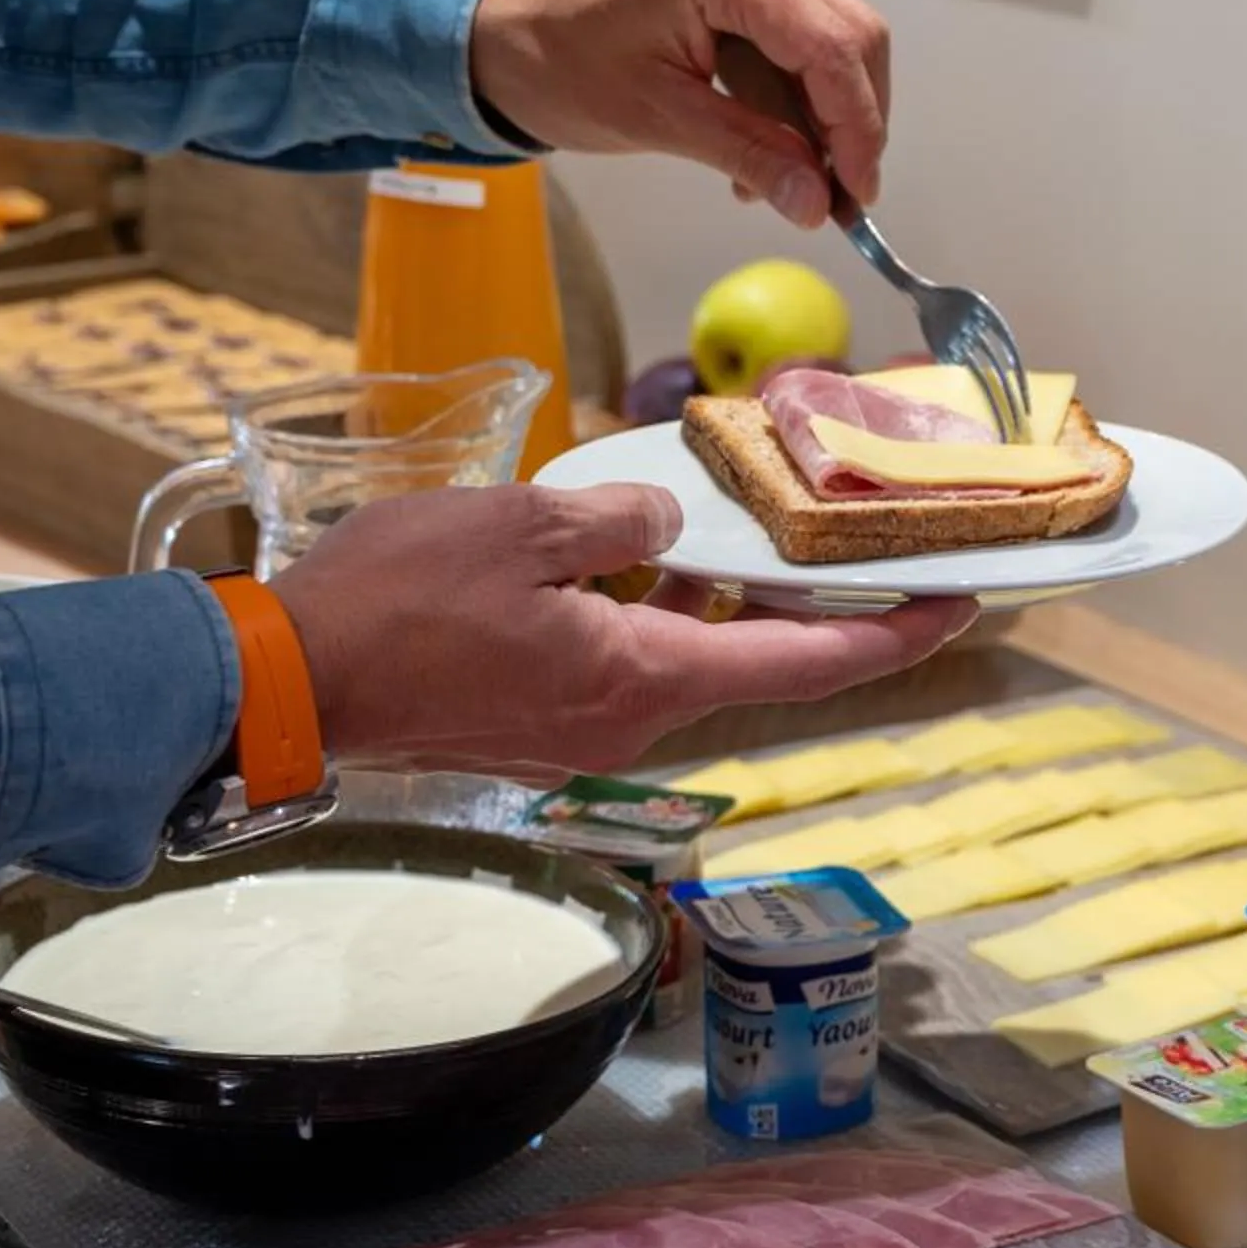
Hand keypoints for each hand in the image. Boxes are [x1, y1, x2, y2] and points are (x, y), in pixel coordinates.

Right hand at [268, 483, 970, 777]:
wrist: (284, 686)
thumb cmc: (394, 607)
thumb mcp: (524, 526)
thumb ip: (623, 518)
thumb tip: (668, 523)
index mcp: (646, 677)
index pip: (809, 660)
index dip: (895, 634)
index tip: (961, 603)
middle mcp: (631, 719)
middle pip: (758, 656)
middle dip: (812, 597)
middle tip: (865, 538)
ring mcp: (583, 729)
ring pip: (689, 653)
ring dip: (727, 597)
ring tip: (760, 526)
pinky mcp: (540, 721)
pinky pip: (628, 658)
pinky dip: (658, 608)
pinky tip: (649, 553)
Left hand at [467, 0, 890, 230]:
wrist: (493, 25)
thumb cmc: (551, 56)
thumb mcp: (654, 117)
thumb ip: (748, 155)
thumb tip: (817, 203)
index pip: (832, 45)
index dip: (858, 128)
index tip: (857, 197)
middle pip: (848, 37)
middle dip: (850, 125)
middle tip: (837, 201)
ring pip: (830, 45)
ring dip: (820, 122)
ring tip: (791, 187)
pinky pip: (794, 45)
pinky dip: (790, 105)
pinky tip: (765, 156)